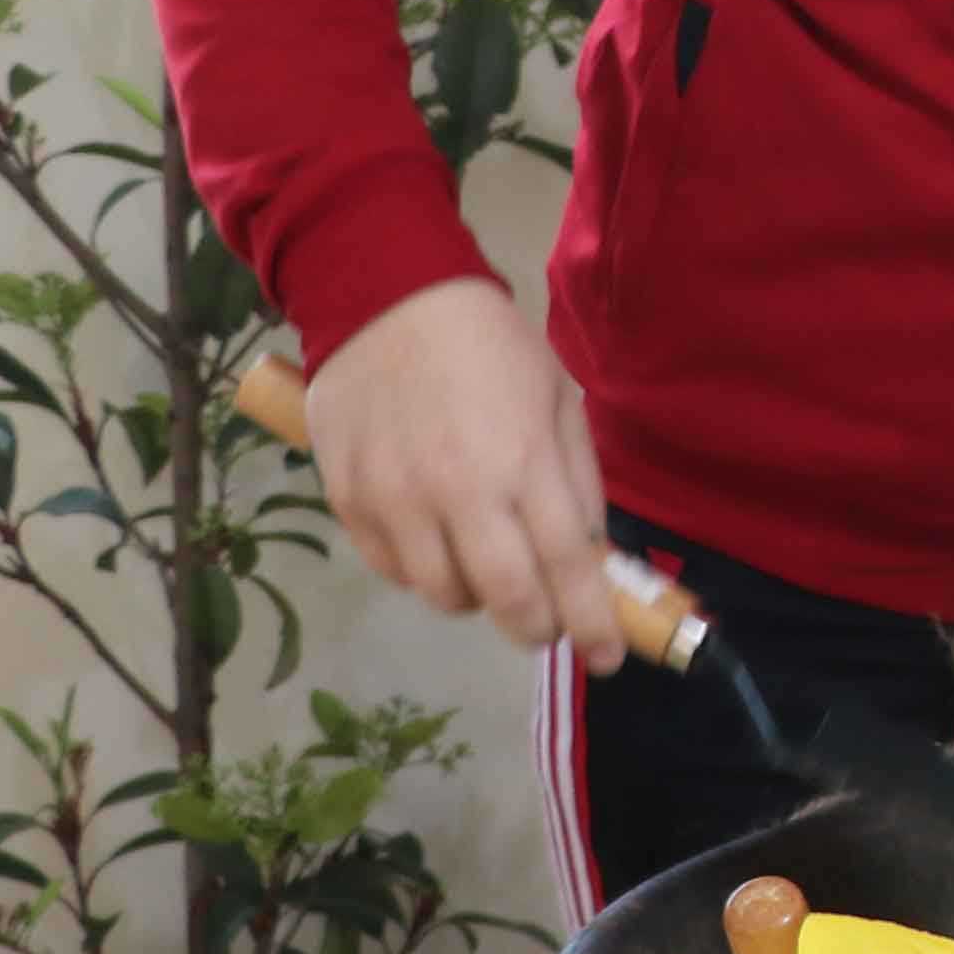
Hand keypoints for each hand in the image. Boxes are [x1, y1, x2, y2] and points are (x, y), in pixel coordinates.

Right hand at [300, 277, 627, 670]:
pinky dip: (423, 573)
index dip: (593, 625)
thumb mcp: (559, 400)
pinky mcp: (346, 500)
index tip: (607, 657)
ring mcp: (395, 500)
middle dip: (537, 628)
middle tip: (547, 624)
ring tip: (487, 567)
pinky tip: (437, 543)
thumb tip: (588, 556)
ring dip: (476, 599)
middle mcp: (458, 492)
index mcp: (523, 462)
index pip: (568, 567)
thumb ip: (576, 481)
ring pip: (442, 595)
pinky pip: (391, 571)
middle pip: (505, 600)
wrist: (385, 297)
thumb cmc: (489, 346)